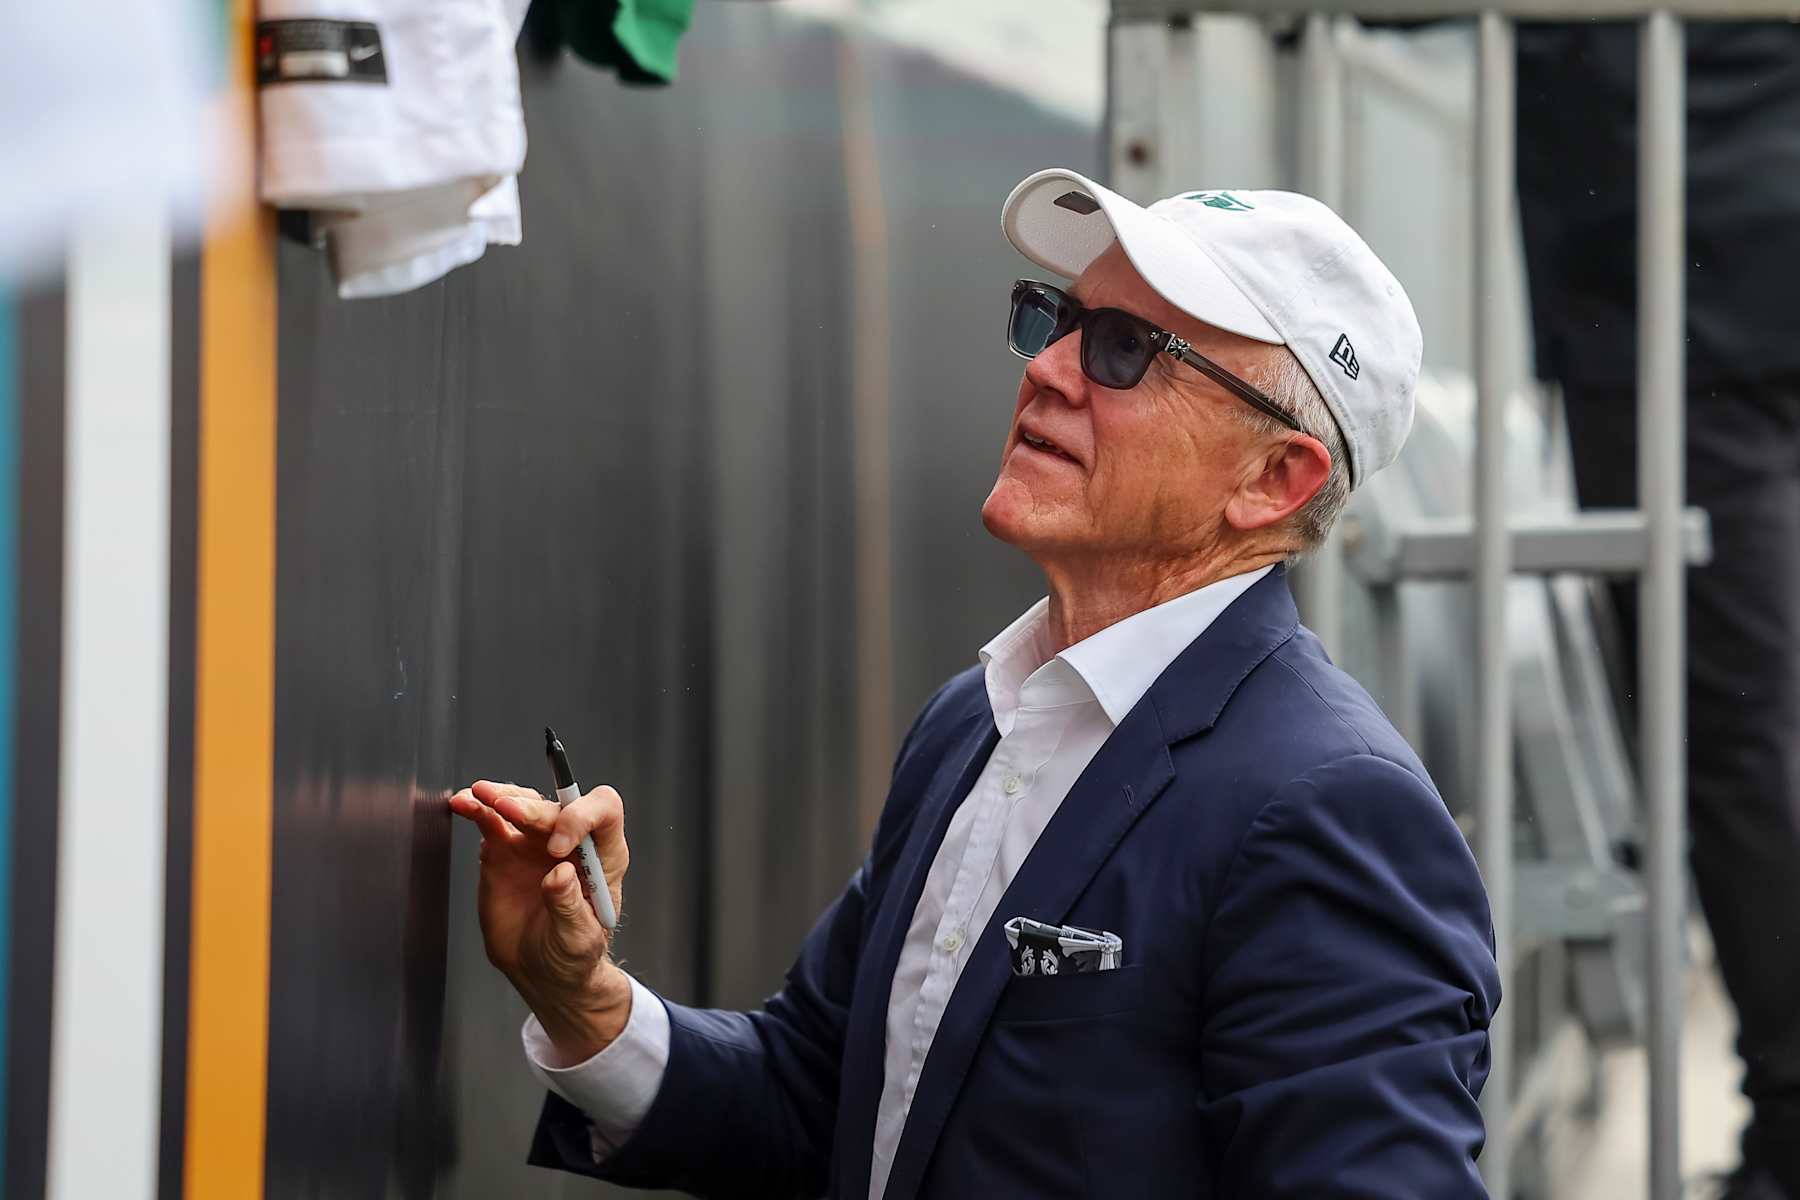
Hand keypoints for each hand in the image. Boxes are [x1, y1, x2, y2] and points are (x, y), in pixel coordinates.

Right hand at [448, 779, 632, 1061]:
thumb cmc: (571, 953)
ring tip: (478, 795)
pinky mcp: (505, 849)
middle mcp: (572, 841)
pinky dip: (477, 810)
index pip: (604, 812)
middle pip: (556, 806)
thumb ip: (569, 907)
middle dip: (531, 808)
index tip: (556, 849)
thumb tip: (560, 874)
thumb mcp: (577, 939)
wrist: (540, 968)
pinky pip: (492, 821)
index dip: (581, 818)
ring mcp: (536, 842)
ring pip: (524, 804)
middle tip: (506, 810)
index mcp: (603, 856)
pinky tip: (463, 804)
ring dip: (502, 796)